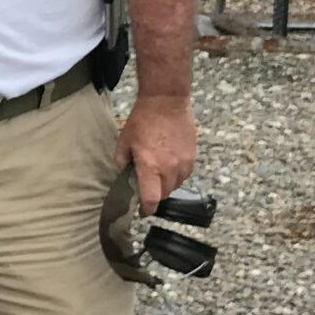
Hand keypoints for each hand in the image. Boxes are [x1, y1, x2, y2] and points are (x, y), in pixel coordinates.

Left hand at [117, 94, 196, 212]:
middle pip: (163, 195)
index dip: (146, 210)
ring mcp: (183, 164)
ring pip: (175, 186)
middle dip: (154, 196)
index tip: (142, 212)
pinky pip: (184, 175)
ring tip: (157, 173)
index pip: (151, 199)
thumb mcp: (124, 141)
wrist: (167, 102)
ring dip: (165, 185)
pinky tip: (168, 164)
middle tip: (145, 188)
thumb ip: (122, 162)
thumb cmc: (143, 120)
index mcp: (150, 167)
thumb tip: (124, 174)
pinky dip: (175, 175)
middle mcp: (169, 169)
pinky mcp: (192, 157)